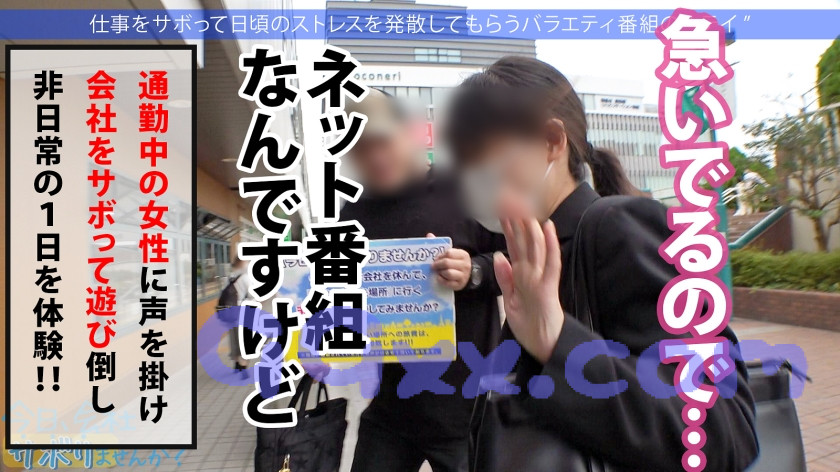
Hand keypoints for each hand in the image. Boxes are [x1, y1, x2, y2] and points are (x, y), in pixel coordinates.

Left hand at [428, 233, 471, 290]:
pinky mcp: (460, 284)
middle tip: (432, 266)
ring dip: (440, 273)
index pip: (449, 253)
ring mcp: (464, 275)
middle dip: (437, 265)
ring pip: (448, 273)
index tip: (435, 259)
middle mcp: (465, 265)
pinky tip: (439, 278)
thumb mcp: (452, 253)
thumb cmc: (456, 263)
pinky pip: (448, 283)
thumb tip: (429, 235)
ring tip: (438, 272)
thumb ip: (441, 245)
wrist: (468, 275)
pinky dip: (441, 280)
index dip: (439, 256)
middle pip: (447, 263)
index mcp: (463, 254)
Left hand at [494, 195, 564, 363]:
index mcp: (521, 273)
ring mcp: (541, 277)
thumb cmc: (530, 324)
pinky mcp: (549, 287)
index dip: (506, 223)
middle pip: (522, 238)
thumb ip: (505, 279)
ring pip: (535, 245)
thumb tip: (498, 255)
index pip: (512, 242)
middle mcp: (532, 270)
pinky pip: (550, 263)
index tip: (500, 203)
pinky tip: (547, 227)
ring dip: (528, 223)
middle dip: (514, 215)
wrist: (546, 345)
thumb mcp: (510, 301)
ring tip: (521, 202)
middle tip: (507, 193)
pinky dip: (549, 245)